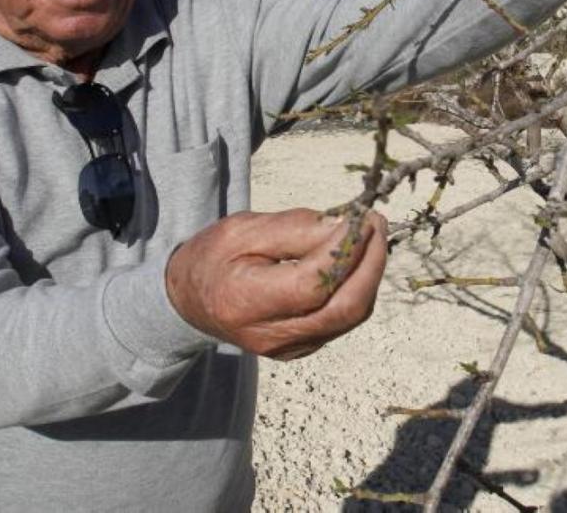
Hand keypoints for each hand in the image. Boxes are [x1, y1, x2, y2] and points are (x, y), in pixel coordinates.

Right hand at [165, 208, 387, 359]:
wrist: (189, 301)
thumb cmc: (213, 257)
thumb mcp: (242, 229)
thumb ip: (293, 228)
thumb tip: (345, 225)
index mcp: (245, 302)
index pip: (313, 284)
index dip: (345, 250)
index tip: (362, 217)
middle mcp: (270, 336)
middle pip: (343, 309)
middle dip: (371, 263)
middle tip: (376, 223)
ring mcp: (288, 348)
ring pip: (350, 317)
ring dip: (370, 274)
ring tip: (371, 236)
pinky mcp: (301, 349)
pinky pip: (342, 321)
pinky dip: (357, 289)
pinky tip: (356, 260)